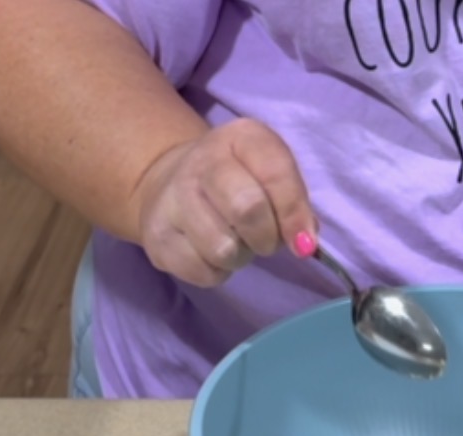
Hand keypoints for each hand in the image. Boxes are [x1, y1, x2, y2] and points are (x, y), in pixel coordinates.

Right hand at [133, 118, 316, 285]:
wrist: (171, 183)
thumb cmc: (239, 182)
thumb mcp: (272, 176)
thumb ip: (296, 204)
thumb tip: (305, 245)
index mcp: (240, 137)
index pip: (275, 172)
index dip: (294, 213)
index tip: (304, 241)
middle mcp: (202, 160)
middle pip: (247, 209)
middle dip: (267, 237)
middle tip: (266, 241)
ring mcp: (173, 197)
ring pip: (223, 248)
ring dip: (241, 257)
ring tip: (235, 242)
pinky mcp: (157, 236)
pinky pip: (203, 271)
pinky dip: (217, 271)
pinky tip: (211, 252)